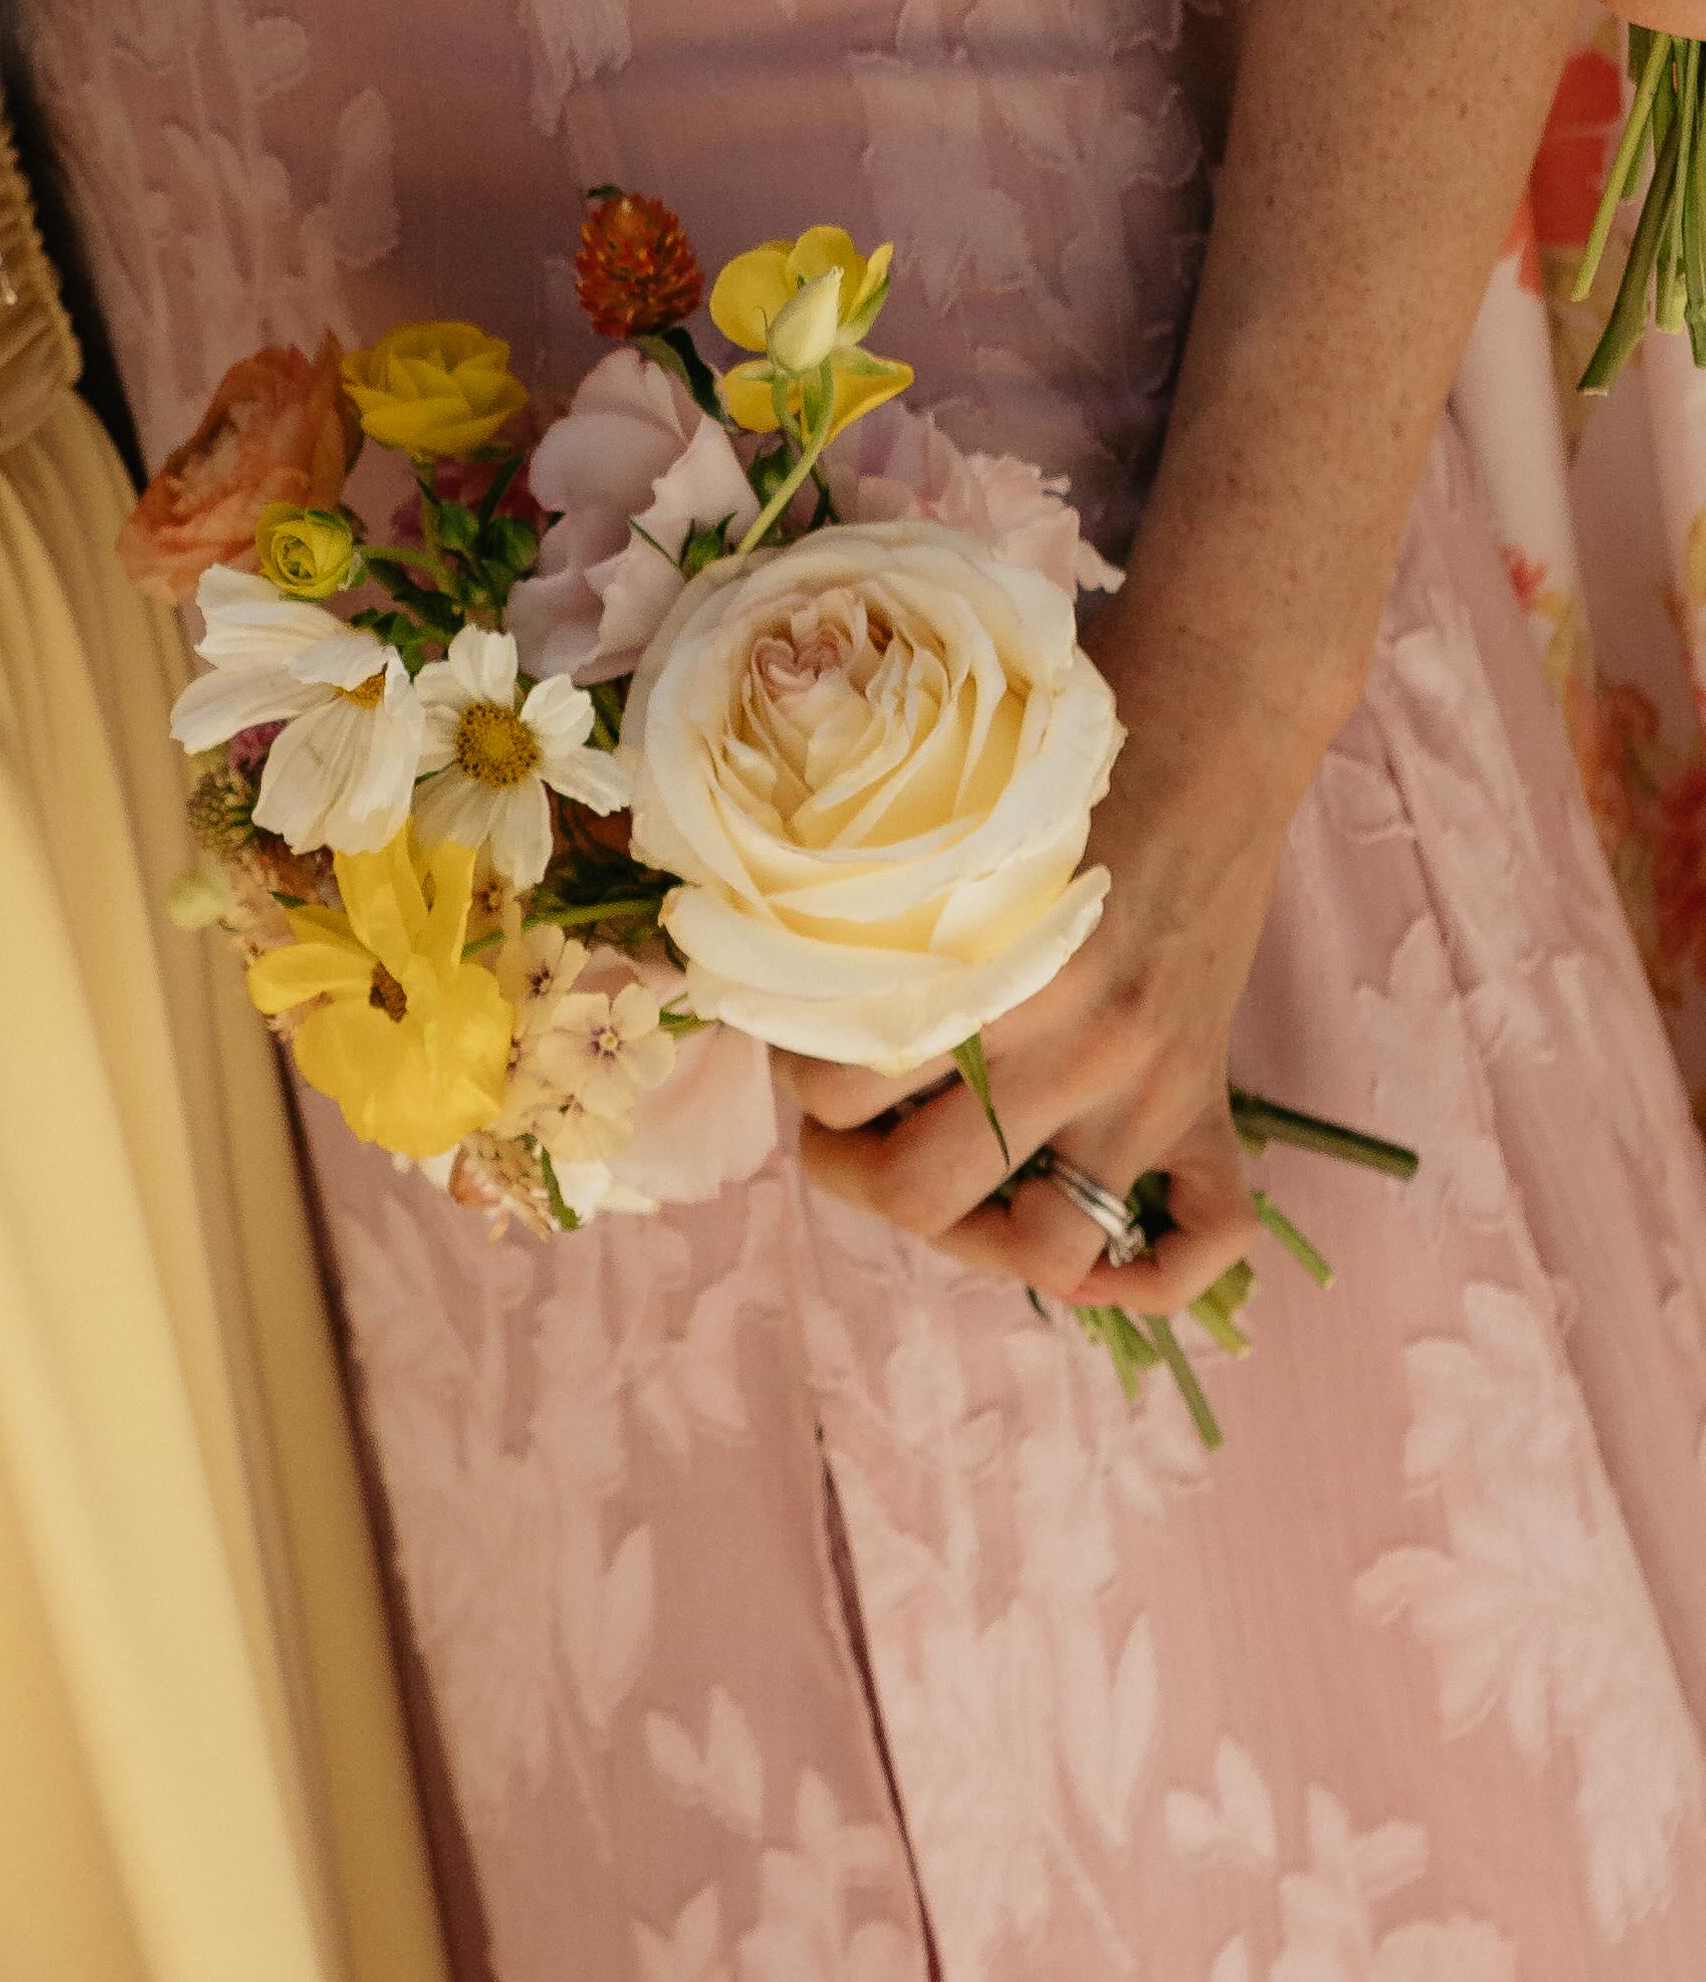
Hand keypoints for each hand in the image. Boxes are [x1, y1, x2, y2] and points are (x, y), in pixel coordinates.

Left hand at [789, 722, 1291, 1318]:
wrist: (1220, 706)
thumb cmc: (1061, 740)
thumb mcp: (942, 809)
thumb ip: (873, 900)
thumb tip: (761, 958)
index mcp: (989, 968)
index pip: (837, 1091)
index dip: (794, 1080)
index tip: (797, 1046)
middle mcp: (1076, 1042)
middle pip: (918, 1194)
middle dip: (856, 1173)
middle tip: (844, 1125)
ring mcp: (1152, 1082)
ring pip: (1041, 1249)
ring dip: (971, 1236)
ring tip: (937, 1178)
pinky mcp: (1213, 1095)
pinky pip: (1206, 1236)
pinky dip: (1155, 1275)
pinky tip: (1097, 1260)